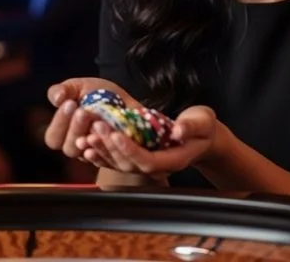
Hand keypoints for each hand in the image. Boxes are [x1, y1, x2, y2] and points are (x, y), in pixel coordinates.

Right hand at [43, 78, 142, 160]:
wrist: (123, 98)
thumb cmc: (94, 94)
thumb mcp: (77, 87)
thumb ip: (62, 91)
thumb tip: (58, 98)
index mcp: (63, 134)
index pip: (54, 137)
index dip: (60, 122)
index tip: (70, 103)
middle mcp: (77, 148)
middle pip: (70, 148)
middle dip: (76, 129)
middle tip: (83, 111)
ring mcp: (95, 154)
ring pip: (88, 154)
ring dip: (92, 138)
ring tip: (97, 121)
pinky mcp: (114, 155)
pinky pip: (110, 157)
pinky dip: (110, 146)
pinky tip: (112, 133)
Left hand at [83, 105, 218, 175]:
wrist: (202, 137)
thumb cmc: (203, 127)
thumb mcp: (203, 122)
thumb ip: (191, 126)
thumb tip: (178, 130)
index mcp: (173, 160)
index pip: (147, 160)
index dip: (129, 149)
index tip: (115, 133)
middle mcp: (157, 167)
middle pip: (128, 163)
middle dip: (110, 146)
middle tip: (96, 127)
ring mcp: (146, 165)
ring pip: (119, 164)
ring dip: (101, 151)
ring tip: (86, 136)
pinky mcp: (138, 158)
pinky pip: (116, 160)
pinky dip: (101, 154)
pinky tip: (87, 145)